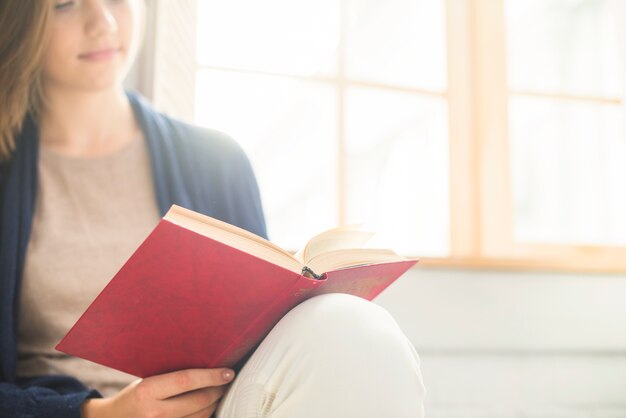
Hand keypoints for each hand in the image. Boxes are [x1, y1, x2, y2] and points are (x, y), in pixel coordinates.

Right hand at [81, 368, 234, 417]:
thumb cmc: (133, 397)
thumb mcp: (146, 381)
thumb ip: (171, 377)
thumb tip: (206, 363)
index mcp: (147, 391)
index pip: (187, 381)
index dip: (211, 376)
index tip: (228, 372)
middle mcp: (154, 412)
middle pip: (198, 400)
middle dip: (218, 390)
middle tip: (227, 381)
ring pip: (201, 416)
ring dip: (214, 404)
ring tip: (219, 392)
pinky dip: (204, 416)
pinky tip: (207, 407)